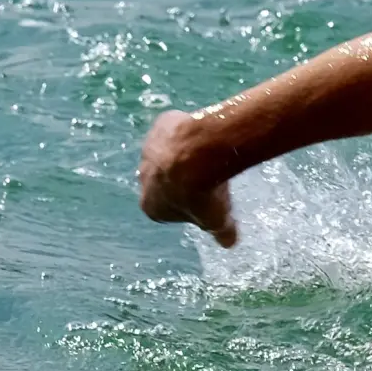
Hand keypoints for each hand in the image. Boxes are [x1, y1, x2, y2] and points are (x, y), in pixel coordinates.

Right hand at [137, 110, 239, 247]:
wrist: (199, 152)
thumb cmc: (204, 193)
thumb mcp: (217, 220)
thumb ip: (222, 233)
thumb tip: (229, 242)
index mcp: (151, 206)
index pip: (167, 210)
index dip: (187, 206)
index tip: (206, 200)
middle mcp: (143, 178)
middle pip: (164, 181)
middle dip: (183, 180)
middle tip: (209, 177)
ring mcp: (148, 150)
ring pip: (167, 155)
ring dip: (184, 156)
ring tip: (211, 156)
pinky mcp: (158, 127)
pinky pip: (174, 131)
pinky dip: (187, 134)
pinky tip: (205, 137)